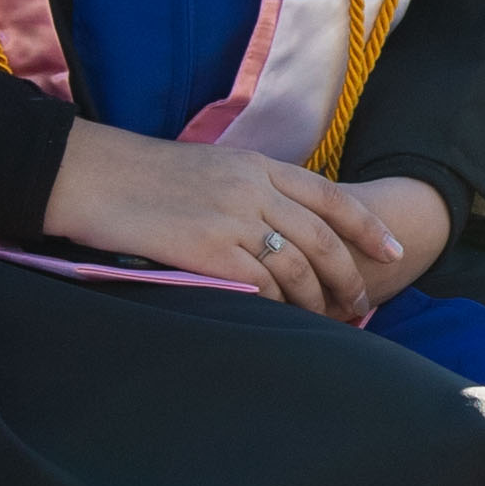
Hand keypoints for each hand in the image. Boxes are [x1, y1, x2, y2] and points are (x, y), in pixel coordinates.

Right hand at [39, 120, 423, 319]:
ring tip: (326, 321)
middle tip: (360, 305)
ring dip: (317, 299)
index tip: (392, 252)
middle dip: (348, 275)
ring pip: (297, 266)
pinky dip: (278, 306)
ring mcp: (232, 219)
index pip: (330, 196)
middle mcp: (252, 189)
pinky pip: (261, 286)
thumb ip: (248, 189)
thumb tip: (278, 222)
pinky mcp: (208, 251)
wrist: (91, 175)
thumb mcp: (208, 168)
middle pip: (322, 238)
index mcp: (256, 165)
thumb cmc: (141, 176)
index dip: (367, 226)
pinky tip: (282, 320)